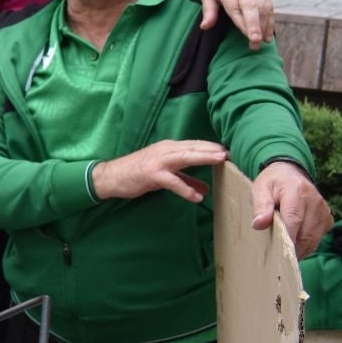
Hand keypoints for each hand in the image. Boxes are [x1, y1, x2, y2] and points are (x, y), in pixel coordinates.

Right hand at [92, 140, 227, 203]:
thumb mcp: (164, 175)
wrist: (111, 177)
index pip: (193, 145)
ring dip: (204, 158)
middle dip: (212, 150)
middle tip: (230, 152)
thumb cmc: (137, 174)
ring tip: (221, 161)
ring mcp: (158, 162)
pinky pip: (173, 182)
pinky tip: (196, 197)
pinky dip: (186, 189)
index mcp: (168, 148)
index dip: (210, 147)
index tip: (227, 150)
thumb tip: (205, 190)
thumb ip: (185, 179)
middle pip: (192, 148)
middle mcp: (164, 150)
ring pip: (185, 158)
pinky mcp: (152, 175)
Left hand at [199, 0, 274, 49]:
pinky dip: (270, 22)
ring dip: (264, 27)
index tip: (246, 36)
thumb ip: (208, 9)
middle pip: (251, 7)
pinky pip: (270, 8)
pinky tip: (268, 36)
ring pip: (263, 8)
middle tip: (255, 42)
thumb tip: (205, 27)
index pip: (234, 7)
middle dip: (254, 25)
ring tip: (260, 43)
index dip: (241, 22)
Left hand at [251, 161, 331, 257]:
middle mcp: (315, 202)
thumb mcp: (260, 189)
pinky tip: (293, 246)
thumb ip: (260, 206)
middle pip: (306, 234)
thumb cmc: (272, 183)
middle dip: (291, 248)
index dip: (286, 237)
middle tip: (275, 259)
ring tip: (282, 254)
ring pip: (313, 240)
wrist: (290, 174)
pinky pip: (317, 239)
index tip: (277, 253)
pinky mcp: (327, 219)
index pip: (294, 219)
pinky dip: (305, 246)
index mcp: (297, 191)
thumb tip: (259, 224)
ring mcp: (324, 211)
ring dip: (298, 250)